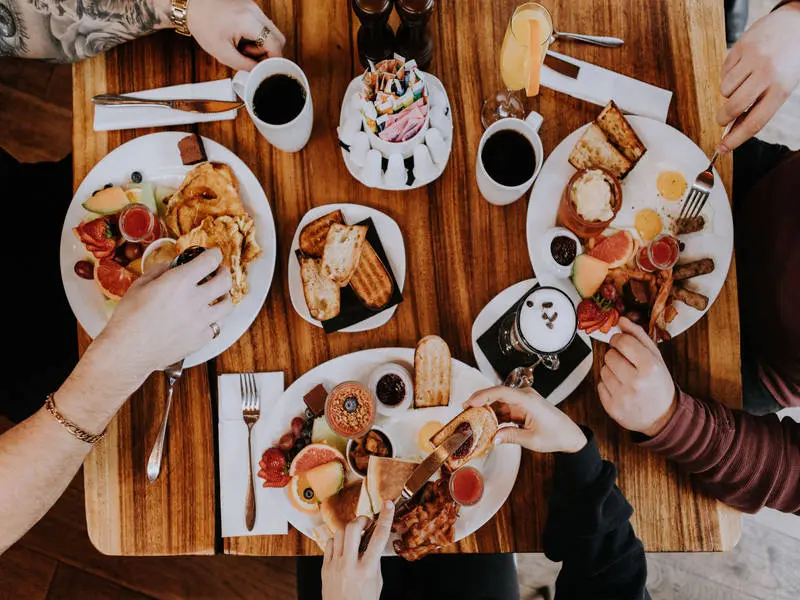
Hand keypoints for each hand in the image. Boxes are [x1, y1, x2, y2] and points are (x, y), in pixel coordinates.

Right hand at [94, 248, 232, 386]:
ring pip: (227, 305)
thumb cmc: (129, 318)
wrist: (128, 351)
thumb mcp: (139, 285)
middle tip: (218, 272)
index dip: (214, 254)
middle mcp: (196, 300)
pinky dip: (213, 320)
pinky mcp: (201, 339)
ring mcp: (201, 321)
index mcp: (180, 282)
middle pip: (225, 281)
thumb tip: (170, 266)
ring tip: (217, 296)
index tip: (214, 254)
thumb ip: (158, 271)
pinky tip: (205, 318)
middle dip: (223, 272)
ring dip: (224, 296)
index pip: (209, 261)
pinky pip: (216, 326)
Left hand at [186, 0, 285, 70]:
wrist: (192, 6)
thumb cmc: (202, 24)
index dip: (273, 60)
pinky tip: (242, 38)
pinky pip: (263, 26)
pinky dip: (257, 36)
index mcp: (248, 21)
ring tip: (243, 47)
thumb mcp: (222, 52)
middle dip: (269, 53)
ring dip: (262, 45)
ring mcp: (254, 8)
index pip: (276, 44)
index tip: (265, 68)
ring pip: (271, 33)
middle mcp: (254, 11)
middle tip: (252, 57)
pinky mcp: (251, 8)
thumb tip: (258, 71)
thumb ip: (243, 65)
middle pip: (278, 38)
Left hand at [322, 501, 394, 599]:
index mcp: (367, 570)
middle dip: (361, 520)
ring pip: (339, 533)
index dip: (385, 518)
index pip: (379, 538)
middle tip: (366, 524)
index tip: (388, 505)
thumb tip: (374, 542)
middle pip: (353, 529)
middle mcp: (349, 565)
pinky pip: (329, 543)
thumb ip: (375, 560)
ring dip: (350, 530)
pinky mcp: (324, 567)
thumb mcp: (376, 581)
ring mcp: (335, 565)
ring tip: (355, 537)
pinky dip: (338, 541)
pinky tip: (343, 547)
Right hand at [465, 386, 586, 452]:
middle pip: (497, 394)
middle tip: (465, 410)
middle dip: (480, 401)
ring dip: (486, 410)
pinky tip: (486, 424)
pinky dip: (494, 416)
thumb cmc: (556, 435)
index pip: (501, 392)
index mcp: (528, 400)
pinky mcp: (522, 408)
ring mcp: (523, 401)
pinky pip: (504, 409)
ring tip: (472, 419)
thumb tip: (493, 438)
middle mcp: (524, 396)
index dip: (483, 395)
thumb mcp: (532, 440)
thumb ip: (511, 437)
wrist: (570, 436)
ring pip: (499, 402)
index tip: (470, 402)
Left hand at [597, 317, 676, 436]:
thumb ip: (638, 335)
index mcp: (650, 367)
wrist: (663, 416)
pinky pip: (599, 385)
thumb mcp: (656, 357)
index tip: (620, 342)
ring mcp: (622, 396)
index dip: (618, 339)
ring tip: (625, 377)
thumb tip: (621, 320)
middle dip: (616, 356)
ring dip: (611, 370)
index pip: (622, 342)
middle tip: (627, 363)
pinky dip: (607, 384)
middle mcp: (636, 382)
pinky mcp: (612, 408)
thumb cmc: (658, 383)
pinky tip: (620, 388)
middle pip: (609, 355)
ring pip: (602, 370)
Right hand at [716, 2, 799, 151]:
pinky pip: (724, 71)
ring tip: (742, 82)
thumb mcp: (783, 85)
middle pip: (733, 107)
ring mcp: (753, 59)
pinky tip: (742, 67)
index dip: (735, 140)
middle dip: (723, 118)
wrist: (796, 23)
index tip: (722, 149)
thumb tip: (733, 128)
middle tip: (722, 119)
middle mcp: (767, 74)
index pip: (754, 123)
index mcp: (781, 89)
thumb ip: (760, 106)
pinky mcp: (741, 47)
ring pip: (725, 90)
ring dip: (728, 92)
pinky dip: (728, 74)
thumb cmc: (790, 60)